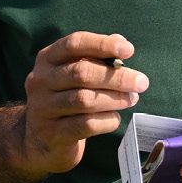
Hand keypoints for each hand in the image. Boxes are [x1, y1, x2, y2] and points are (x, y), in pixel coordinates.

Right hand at [18, 32, 149, 175]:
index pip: (74, 44)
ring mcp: (42, 108)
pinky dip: (107, 120)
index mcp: (47, 59)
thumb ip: (97, 56)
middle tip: (142, 82)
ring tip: (132, 99)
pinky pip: (85, 125)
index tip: (129, 50)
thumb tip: (121, 42)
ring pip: (84, 99)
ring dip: (115, 98)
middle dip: (117, 76)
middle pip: (82, 73)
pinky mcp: (51, 134)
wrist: (39, 139)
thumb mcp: (75, 73)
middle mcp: (40, 81)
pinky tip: (116, 118)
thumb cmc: (66, 97)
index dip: (102, 45)